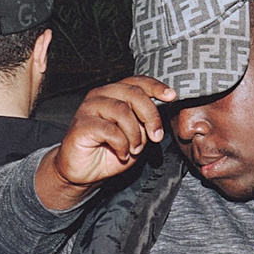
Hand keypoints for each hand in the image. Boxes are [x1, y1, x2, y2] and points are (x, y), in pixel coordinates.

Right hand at [37, 76, 171, 207]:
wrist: (84, 171)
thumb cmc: (109, 151)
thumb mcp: (136, 137)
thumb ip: (145, 124)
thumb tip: (158, 119)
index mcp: (115, 93)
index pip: (137, 82)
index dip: (156, 87)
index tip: (171, 96)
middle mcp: (101, 95)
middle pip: (133, 94)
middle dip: (151, 116)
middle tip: (157, 136)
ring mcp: (89, 108)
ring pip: (122, 111)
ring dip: (135, 134)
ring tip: (135, 149)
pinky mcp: (81, 124)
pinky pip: (110, 130)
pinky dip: (122, 144)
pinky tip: (122, 153)